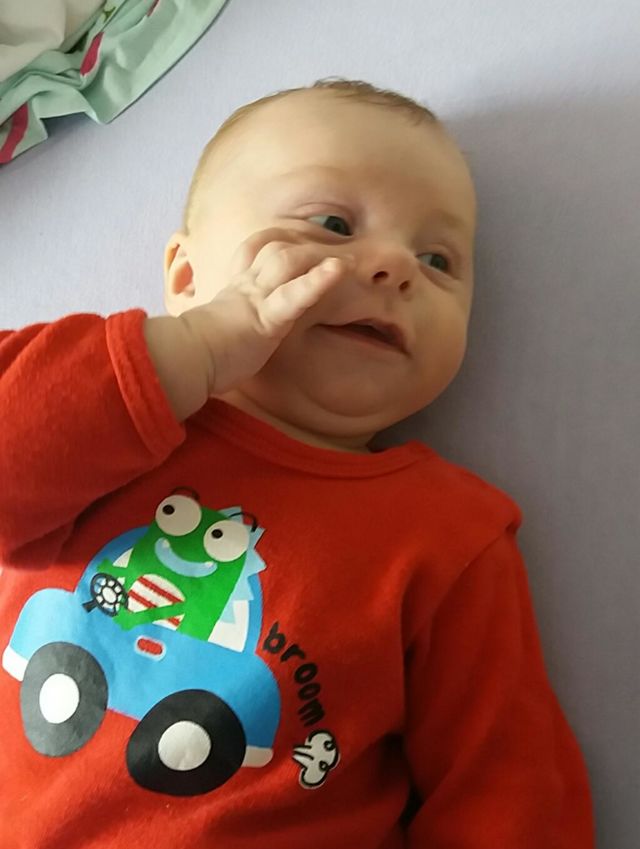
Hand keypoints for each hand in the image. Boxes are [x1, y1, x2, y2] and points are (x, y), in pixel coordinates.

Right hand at [179, 227, 352, 394]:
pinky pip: (293, 295)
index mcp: (234, 290)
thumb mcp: (211, 332)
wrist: (183, 361)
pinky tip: (338, 270)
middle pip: (276, 249)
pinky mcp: (265, 319)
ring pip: (286, 263)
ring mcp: (256, 300)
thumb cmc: (195, 355)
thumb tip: (217, 334)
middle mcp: (245, 287)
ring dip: (319, 258)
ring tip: (351, 263)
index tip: (298, 241)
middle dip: (307, 246)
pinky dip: (318, 281)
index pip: (255, 252)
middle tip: (338, 251)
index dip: (276, 242)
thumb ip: (221, 326)